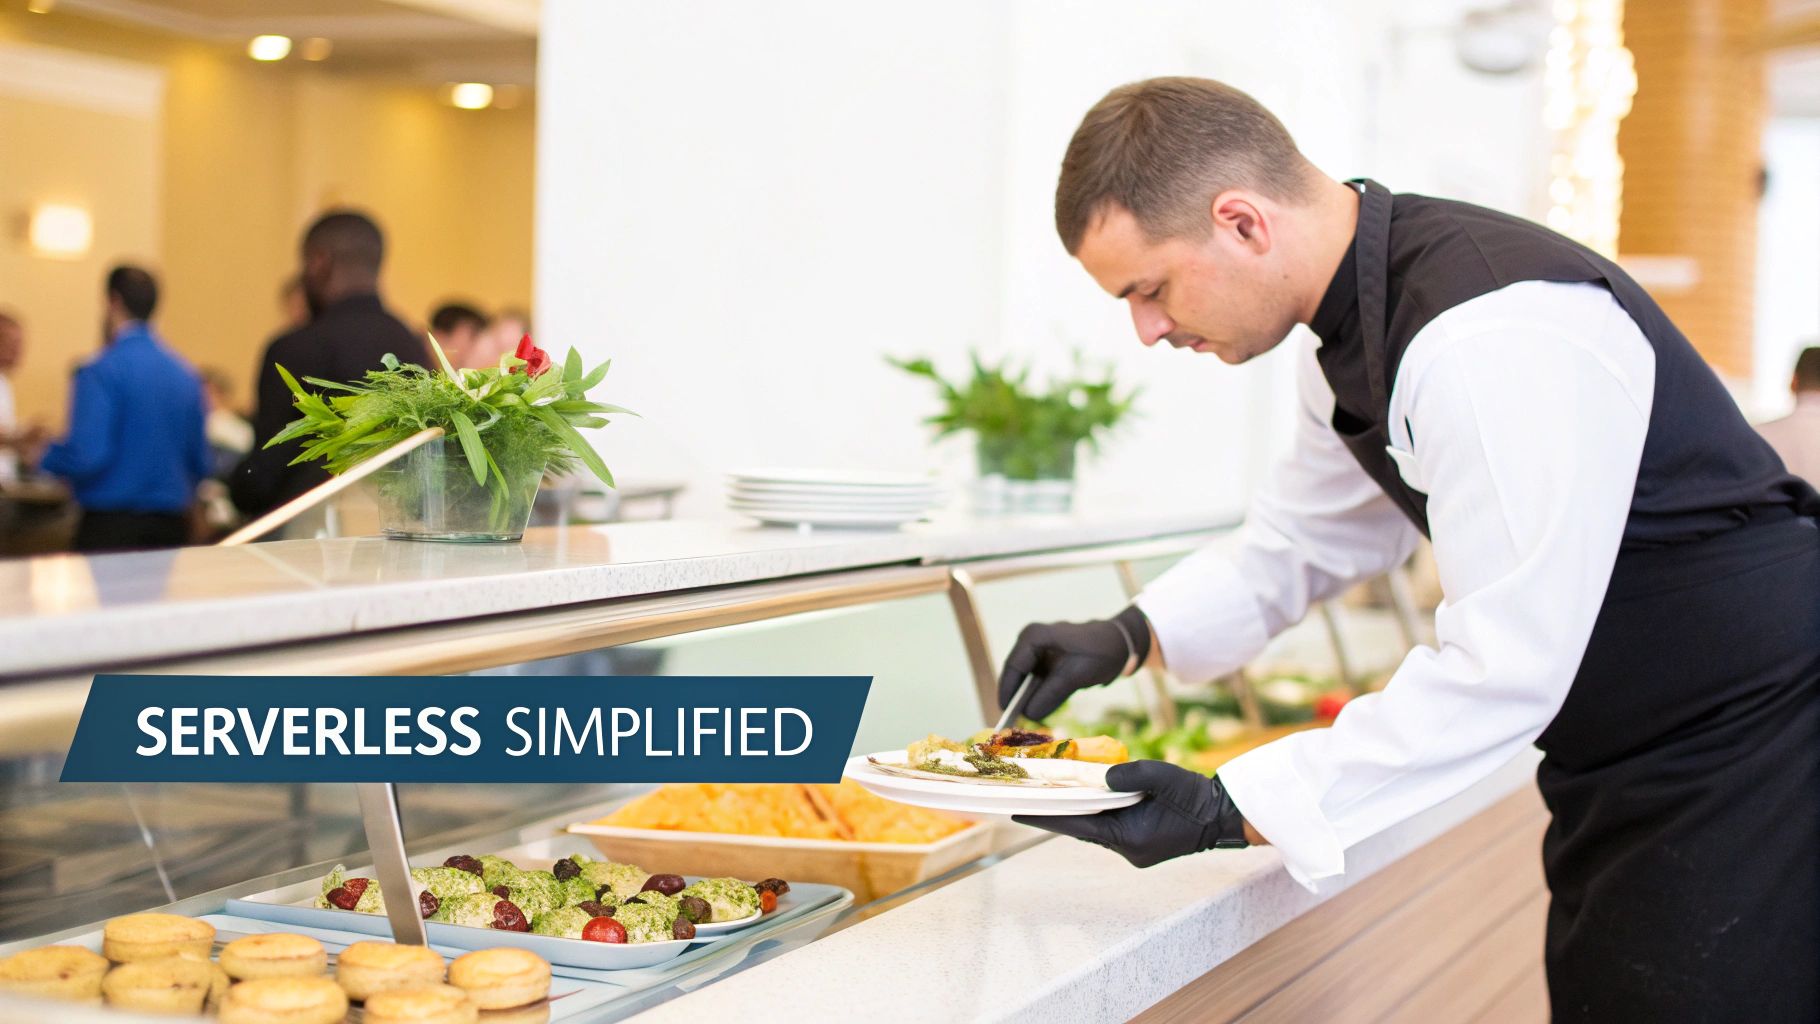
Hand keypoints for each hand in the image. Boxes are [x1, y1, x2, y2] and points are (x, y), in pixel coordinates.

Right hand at [998, 606, 1150, 720]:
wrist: (1121, 643)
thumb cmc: (1100, 652)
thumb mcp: (1076, 674)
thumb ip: (1051, 693)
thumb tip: (1029, 714)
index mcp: (1034, 637)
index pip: (1013, 666)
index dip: (1008, 692)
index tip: (1006, 715)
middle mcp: (1031, 640)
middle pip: (1016, 673)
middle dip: (1016, 697)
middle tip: (1014, 722)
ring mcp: (1038, 650)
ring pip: (1025, 679)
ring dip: (1027, 698)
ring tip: (1025, 719)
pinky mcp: (1046, 660)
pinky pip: (1037, 680)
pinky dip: (1038, 694)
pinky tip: (1040, 709)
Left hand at [1013, 760, 1248, 867]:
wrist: (1222, 815)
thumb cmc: (1195, 797)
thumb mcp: (1164, 777)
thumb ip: (1132, 773)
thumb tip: (1103, 775)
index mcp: (1130, 839)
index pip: (1077, 825)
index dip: (1046, 816)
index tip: (1017, 810)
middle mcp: (1127, 848)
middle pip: (1081, 827)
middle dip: (1056, 812)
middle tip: (1026, 797)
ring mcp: (1133, 847)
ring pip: (1093, 826)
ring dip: (1075, 811)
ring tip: (1048, 794)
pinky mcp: (1138, 840)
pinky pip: (1107, 825)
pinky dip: (1094, 811)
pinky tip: (1082, 796)